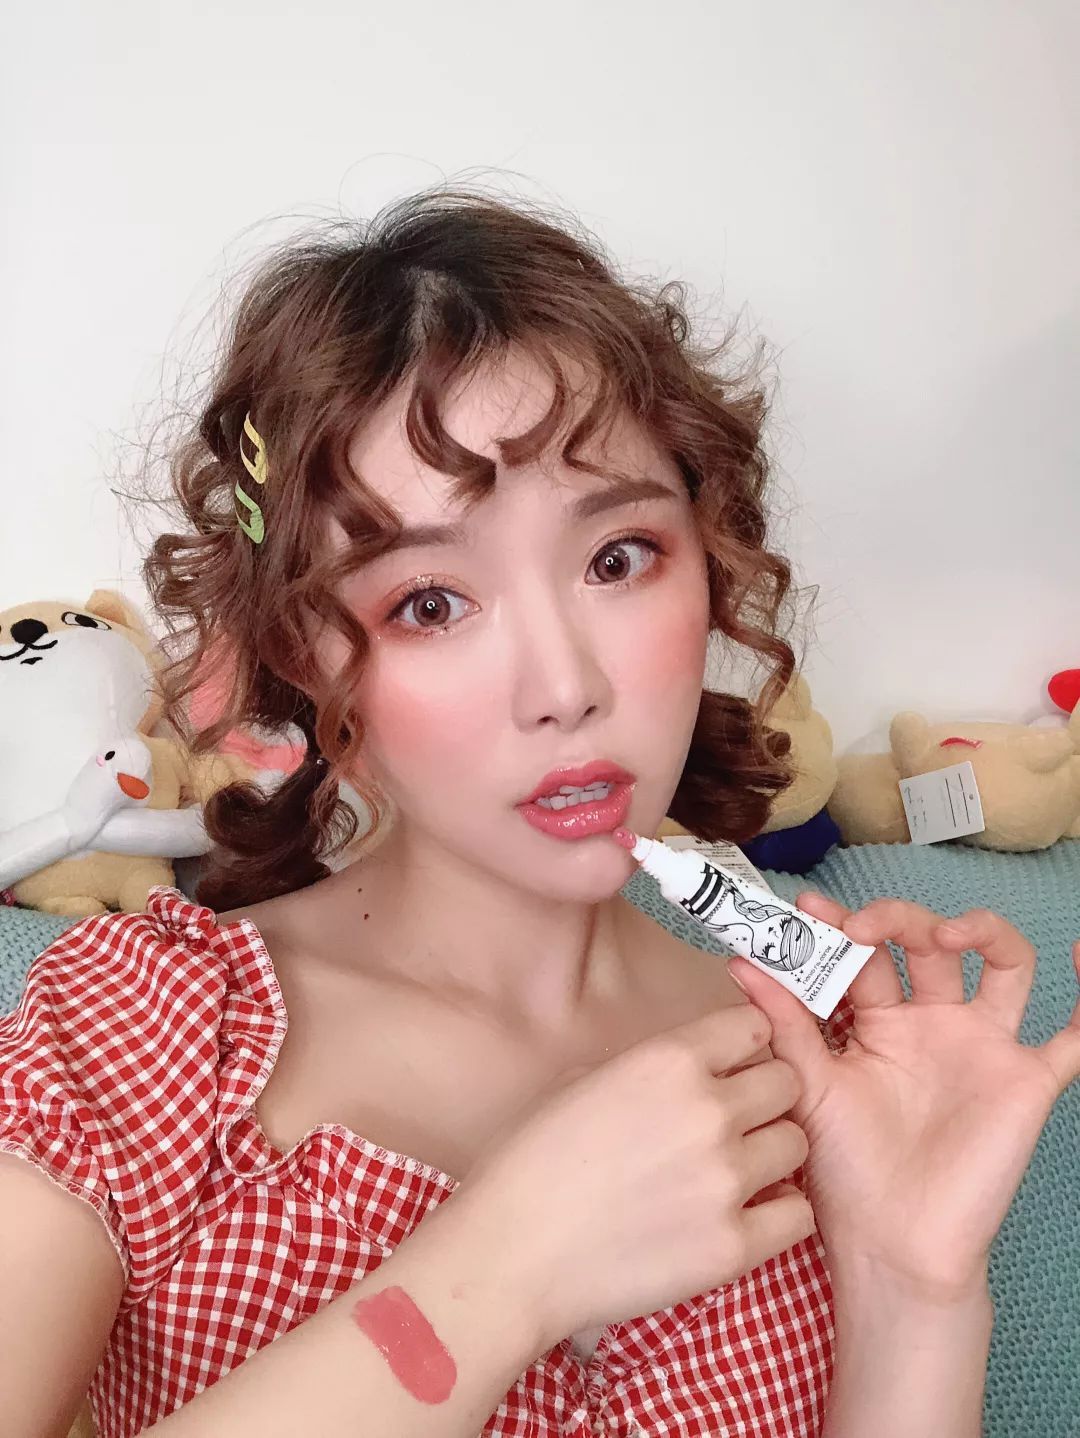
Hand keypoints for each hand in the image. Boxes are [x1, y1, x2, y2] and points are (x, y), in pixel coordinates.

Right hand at [456, 1002, 813, 1348]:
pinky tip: (742, 1215)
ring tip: (736, 1171)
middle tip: (737, 1120)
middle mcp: (708, 1110)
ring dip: (772, 1153)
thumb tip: (682, 1071)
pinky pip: (796, 1215)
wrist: (512, 1253)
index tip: (734, 1063)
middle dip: (765, 1096)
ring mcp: (726, 1180)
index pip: (752, 1027)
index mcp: (668, 1060)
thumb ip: (646, 1068)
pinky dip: (776, 1214)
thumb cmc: (530, 1162)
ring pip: (797, 1144)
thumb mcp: (580, 1080)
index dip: (745, 1045)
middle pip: (787, 1083)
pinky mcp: (734, 1246)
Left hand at [728, 896, 1079, 1300]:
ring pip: (1002, 964)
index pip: (865, 954)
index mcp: (880, 1020)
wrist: (890, 1246)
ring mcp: (982, 1046)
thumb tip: (742, 961)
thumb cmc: (844, 1171)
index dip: (840, 925)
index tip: (808, 907)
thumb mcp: (809, 1087)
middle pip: (927, 944)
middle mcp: (934, 1021)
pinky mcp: (1025, 1081)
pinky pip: (1073, 1038)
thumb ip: (783, 1024)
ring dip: (982, 931)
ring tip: (946, 932)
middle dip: (896, 919)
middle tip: (862, 927)